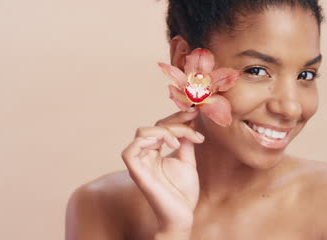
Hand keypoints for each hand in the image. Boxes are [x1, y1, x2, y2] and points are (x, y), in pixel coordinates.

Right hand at [121, 109, 203, 232]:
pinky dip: (147, 141)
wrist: (182, 215)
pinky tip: (170, 144)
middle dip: (175, 120)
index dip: (178, 117)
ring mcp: (139, 163)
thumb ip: (186, 140)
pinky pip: (130, 151)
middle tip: (194, 118)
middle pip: (153, 126)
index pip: (161, 126)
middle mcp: (144, 154)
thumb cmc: (183, 192)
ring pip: (142, 133)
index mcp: (155, 151)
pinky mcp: (136, 173)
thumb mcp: (187, 160)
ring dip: (165, 131)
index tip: (196, 111)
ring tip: (181, 142)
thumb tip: (190, 118)